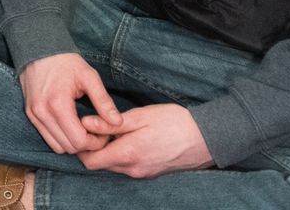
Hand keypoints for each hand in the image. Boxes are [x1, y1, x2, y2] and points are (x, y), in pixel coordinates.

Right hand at [19, 53, 119, 154]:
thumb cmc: (66, 62)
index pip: (79, 141)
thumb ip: (103, 101)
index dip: (95, 142)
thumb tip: (118, 123)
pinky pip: (48, 138)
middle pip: (69, 147)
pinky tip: (71, 126)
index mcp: (58, 104)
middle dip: (86, 145)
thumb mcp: (89, 77)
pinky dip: (61, 138)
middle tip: (97, 133)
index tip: (104, 133)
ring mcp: (34, 115)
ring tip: (84, 130)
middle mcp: (42, 113)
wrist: (38, 50)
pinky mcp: (30, 115)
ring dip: (73, 143)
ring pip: (57, 147)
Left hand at [78, 104, 213, 177]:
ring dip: (109, 152)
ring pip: (114, 166)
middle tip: (100, 127)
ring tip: (116, 131)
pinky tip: (130, 139)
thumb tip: (86, 123)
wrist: (207, 138)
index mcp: (127, 154)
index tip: (87, 129)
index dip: (82, 146)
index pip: (89, 162)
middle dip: (94, 148)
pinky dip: (122, 155)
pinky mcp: (151, 173)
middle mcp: (133, 170)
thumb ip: (111, 123)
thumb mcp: (140, 116)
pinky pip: (128, 167)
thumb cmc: (174, 122)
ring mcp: (143, 174)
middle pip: (100, 165)